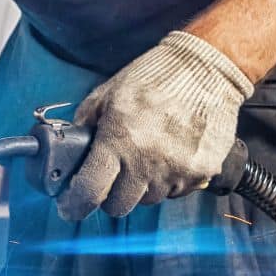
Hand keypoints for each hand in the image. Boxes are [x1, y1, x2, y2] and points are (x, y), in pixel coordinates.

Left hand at [57, 32, 253, 219]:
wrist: (205, 69)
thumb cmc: (153, 77)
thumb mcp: (106, 95)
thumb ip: (84, 126)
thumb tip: (70, 154)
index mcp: (118, 141)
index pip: (89, 192)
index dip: (75, 204)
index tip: (70, 206)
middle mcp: (147, 162)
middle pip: (119, 207)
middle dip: (111, 195)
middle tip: (114, 175)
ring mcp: (177, 171)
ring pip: (149, 199)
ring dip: (143, 186)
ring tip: (148, 154)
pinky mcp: (201, 173)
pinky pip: (176, 191)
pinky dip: (170, 179)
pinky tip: (171, 153)